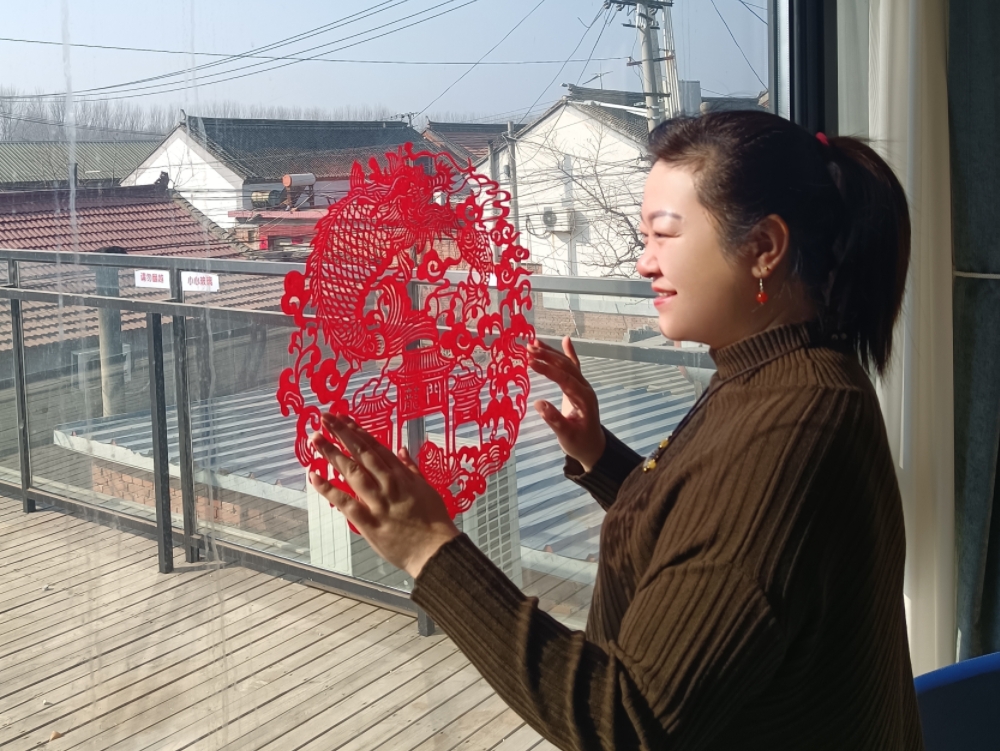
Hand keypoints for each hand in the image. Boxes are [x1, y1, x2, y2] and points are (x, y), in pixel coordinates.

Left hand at [308, 414, 459, 578]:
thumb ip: (412, 468)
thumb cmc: (434, 522)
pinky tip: (314, 476)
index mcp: (402, 476)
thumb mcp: (427, 489)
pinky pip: (345, 502)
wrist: (436, 552)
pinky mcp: (369, 522)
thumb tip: (401, 449)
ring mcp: (378, 502)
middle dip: (342, 434)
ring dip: (332, 454)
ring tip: (316, 438)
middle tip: (324, 418)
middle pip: (362, 454)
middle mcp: (389, 484)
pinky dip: (328, 489)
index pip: (376, 447)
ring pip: (352, 472)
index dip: (358, 432)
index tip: (343, 418)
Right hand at [527, 336, 605, 471]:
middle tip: (528, 349)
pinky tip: (565, 339)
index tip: (530, 362)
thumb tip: (539, 404)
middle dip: (547, 356)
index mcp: (584, 399)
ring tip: (533, 343)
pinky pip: (573, 367)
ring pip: (567, 364)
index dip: (548, 370)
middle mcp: (585, 388)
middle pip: (566, 367)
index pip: (565, 379)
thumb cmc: (579, 443)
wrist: (592, 446)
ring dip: (551, 353)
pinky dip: (567, 353)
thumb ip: (555, 420)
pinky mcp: (578, 386)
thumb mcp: (566, 436)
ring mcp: (583, 386)